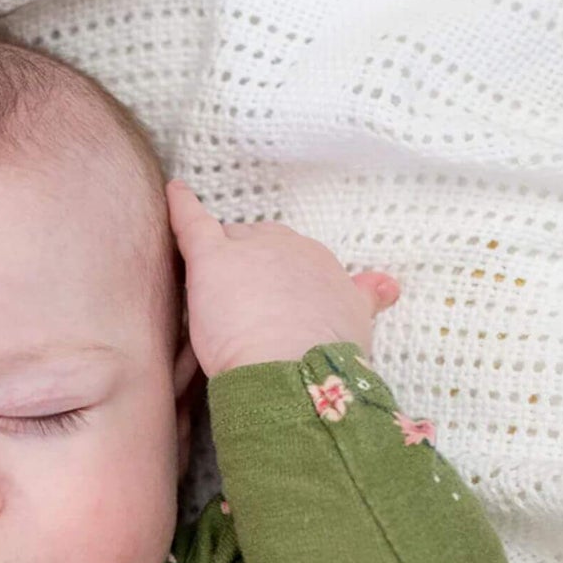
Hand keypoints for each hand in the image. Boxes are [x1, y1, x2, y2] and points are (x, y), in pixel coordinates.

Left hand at [166, 179, 399, 378]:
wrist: (295, 370)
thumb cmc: (324, 361)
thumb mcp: (357, 324)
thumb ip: (365, 300)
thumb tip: (387, 286)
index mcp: (320, 266)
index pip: (290, 261)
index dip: (275, 281)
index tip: (270, 299)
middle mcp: (289, 248)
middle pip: (256, 246)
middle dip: (245, 270)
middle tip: (236, 306)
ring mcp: (249, 250)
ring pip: (225, 242)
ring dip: (216, 262)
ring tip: (205, 291)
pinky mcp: (211, 257)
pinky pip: (192, 222)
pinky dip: (182, 206)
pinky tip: (174, 191)